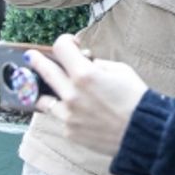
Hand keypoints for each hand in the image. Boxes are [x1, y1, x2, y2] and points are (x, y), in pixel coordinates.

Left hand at [28, 36, 149, 155]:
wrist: (143, 132)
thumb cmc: (136, 99)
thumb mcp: (121, 70)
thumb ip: (98, 65)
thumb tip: (85, 63)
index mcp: (85, 75)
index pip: (61, 48)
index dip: (65, 42)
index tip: (70, 45)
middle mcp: (71, 94)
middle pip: (44, 71)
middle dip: (36, 60)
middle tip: (31, 57)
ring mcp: (68, 115)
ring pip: (43, 100)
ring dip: (44, 92)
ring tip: (45, 90)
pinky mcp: (70, 132)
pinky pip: (61, 118)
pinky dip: (67, 113)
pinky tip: (79, 113)